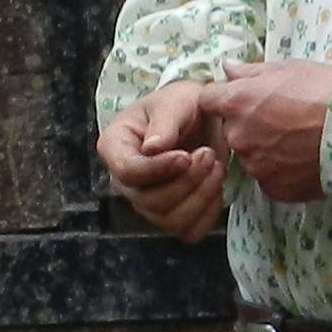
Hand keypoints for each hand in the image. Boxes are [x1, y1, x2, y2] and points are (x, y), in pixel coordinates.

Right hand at [100, 77, 228, 241]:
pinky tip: (216, 185)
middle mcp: (124, 180)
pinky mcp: (171, 217)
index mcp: (115, 146)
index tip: (186, 155)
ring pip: (170, 220)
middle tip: (209, 154)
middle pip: (149, 201)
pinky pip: (189, 231)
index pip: (128, 171)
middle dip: (186, 181)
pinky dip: (208, 212)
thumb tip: (152, 149)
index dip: (158, 169)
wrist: (202, 117)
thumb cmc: (181, 105)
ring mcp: (147, 202)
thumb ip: (165, 123)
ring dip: (201, 196)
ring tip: (216, 165)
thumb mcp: (175, 101)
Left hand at [202, 61, 331, 205]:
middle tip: (281, 120)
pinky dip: (282, 172)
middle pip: (231, 131)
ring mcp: (256, 167)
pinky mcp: (275, 189)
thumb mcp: (287, 69)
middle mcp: (239, 137)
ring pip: (252, 157)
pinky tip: (304, 161)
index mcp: (236, 103)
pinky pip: (270, 179)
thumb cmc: (324, 90)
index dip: (224, 98)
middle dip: (248, 126)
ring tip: (298, 142)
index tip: (243, 99)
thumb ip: (249, 71)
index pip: (209, 100)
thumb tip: (227, 69)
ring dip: (265, 151)